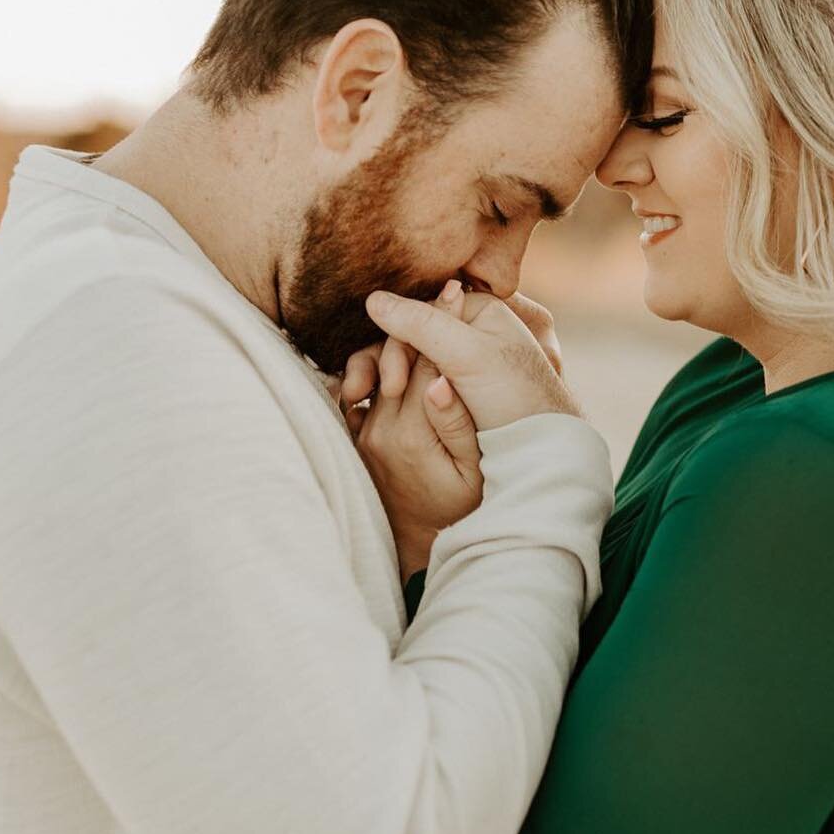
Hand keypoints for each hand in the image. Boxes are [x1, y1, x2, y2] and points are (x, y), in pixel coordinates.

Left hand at [352, 284, 483, 580]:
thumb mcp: (473, 474)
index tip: (459, 291)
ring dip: (400, 339)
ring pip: (379, 368)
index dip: (445, 324)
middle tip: (448, 289)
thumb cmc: (459, 509)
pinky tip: (400, 347)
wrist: (420, 544)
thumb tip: (443, 383)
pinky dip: (378, 365)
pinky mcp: (359, 437)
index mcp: (412, 433)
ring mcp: (365, 432)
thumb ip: (459, 427)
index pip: (428, 364)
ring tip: (424, 313)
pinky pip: (363, 390)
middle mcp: (380, 428)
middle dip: (424, 320)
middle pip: (401, 358)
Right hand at [363, 287, 579, 431]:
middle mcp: (471, 335)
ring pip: (410, 367)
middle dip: (385, 366)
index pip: (420, 315)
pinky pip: (415, 389)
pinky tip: (369, 411)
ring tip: (360, 403)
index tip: (392, 384)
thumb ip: (422, 325)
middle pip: (412, 340)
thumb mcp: (469, 356)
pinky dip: (394, 400)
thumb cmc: (517, 401)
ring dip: (383, 383)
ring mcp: (463, 367)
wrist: (543, 453)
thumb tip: (372, 299)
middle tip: (364, 395)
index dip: (397, 346)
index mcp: (480, 312)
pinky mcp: (457, 397)